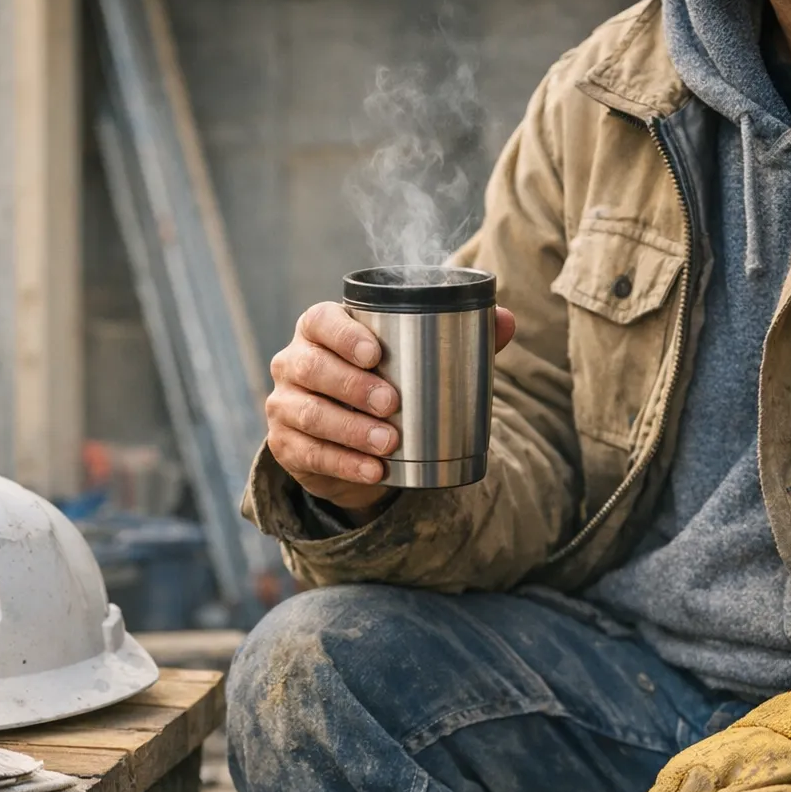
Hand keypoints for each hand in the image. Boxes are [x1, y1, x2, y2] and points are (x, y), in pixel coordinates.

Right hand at [266, 301, 515, 512]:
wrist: (355, 440)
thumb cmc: (385, 385)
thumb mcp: (417, 361)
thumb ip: (462, 338)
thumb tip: (507, 321)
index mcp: (319, 330)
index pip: (320, 321)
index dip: (343, 335)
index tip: (376, 354)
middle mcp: (292, 362)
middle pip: (312, 368)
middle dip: (352, 386)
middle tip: (392, 404)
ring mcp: (283, 405)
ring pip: (309, 413)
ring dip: (349, 430)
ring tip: (389, 442)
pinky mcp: (285, 446)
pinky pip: (310, 454)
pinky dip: (344, 464)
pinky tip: (373, 470)